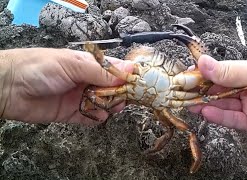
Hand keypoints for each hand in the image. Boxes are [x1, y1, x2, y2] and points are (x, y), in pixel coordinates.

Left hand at [0, 48, 132, 124]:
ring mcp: (80, 98)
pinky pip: (90, 119)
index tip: (138, 83)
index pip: (113, 70)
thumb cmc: (40, 67)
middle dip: (120, 93)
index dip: (126, 76)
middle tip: (125, 98)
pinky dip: (97, 119)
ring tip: (113, 107)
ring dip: (111, 106)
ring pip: (104, 104)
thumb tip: (128, 72)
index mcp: (88, 65)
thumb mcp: (73, 65)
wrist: (9, 88)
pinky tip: (99, 117)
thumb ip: (101, 71)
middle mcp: (86, 81)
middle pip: (112, 89)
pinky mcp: (72, 114)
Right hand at [189, 55, 246, 148]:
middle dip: (202, 89)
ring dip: (206, 103)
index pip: (223, 70)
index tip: (188, 73)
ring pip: (223, 104)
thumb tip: (203, 62)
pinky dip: (217, 116)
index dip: (205, 72)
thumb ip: (229, 72)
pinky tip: (204, 112)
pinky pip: (231, 119)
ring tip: (188, 102)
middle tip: (184, 90)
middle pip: (220, 89)